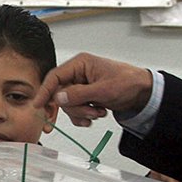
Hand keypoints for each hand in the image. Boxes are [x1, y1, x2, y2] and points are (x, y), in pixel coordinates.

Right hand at [33, 53, 152, 126]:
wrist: (142, 93)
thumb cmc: (128, 83)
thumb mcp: (103, 90)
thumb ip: (79, 94)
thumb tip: (58, 97)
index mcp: (80, 64)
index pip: (55, 77)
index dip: (45, 91)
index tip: (39, 105)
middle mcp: (78, 74)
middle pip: (60, 94)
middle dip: (75, 107)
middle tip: (91, 111)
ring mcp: (82, 86)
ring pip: (68, 105)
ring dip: (82, 113)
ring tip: (99, 112)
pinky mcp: (86, 97)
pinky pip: (75, 110)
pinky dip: (83, 117)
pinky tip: (95, 116)